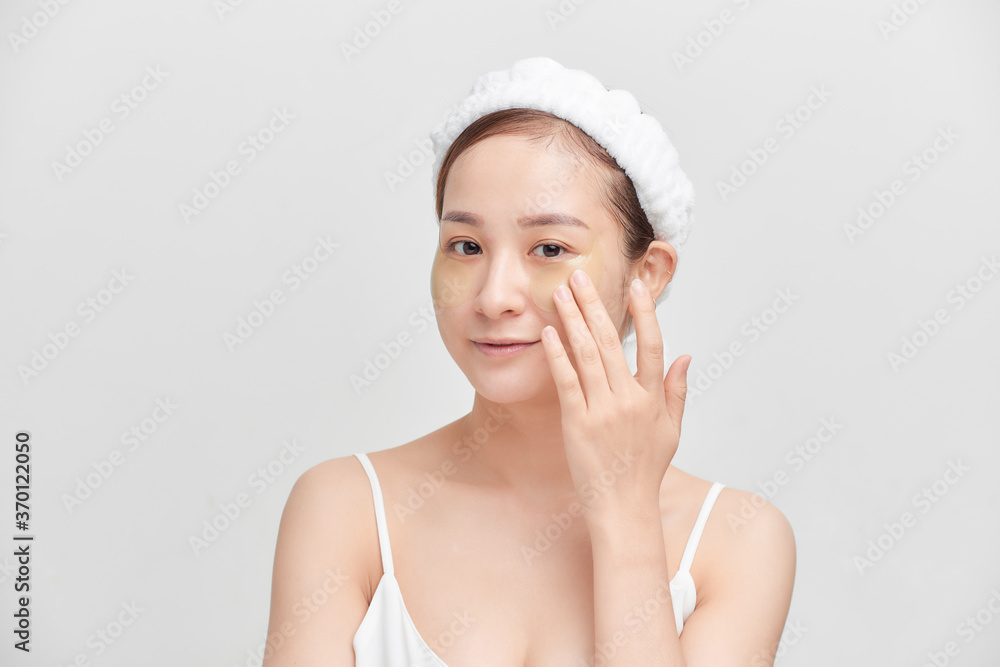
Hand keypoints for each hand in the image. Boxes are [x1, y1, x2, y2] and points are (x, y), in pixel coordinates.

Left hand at [540, 268, 691, 522]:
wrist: (623, 507)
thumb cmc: (645, 470)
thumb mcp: (671, 430)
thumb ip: (677, 390)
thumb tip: (685, 355)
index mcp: (653, 399)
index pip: (653, 346)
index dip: (645, 314)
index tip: (636, 286)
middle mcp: (629, 400)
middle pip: (612, 342)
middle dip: (594, 305)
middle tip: (580, 277)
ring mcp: (602, 411)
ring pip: (588, 355)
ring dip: (573, 320)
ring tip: (561, 293)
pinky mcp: (577, 423)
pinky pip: (567, 381)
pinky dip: (558, 355)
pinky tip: (549, 333)